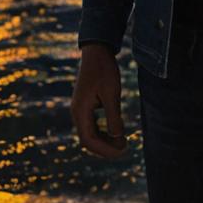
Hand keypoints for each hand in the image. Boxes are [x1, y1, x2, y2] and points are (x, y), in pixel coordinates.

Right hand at [71, 43, 128, 158]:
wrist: (97, 51)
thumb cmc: (104, 70)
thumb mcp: (112, 93)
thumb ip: (113, 116)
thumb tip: (117, 138)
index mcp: (80, 111)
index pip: (89, 140)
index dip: (105, 149)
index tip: (121, 151)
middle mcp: (77, 112)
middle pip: (88, 139)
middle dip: (105, 147)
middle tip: (124, 148)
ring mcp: (80, 108)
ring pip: (89, 133)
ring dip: (104, 140)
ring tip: (121, 142)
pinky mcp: (85, 104)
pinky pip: (91, 124)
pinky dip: (102, 131)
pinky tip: (114, 132)